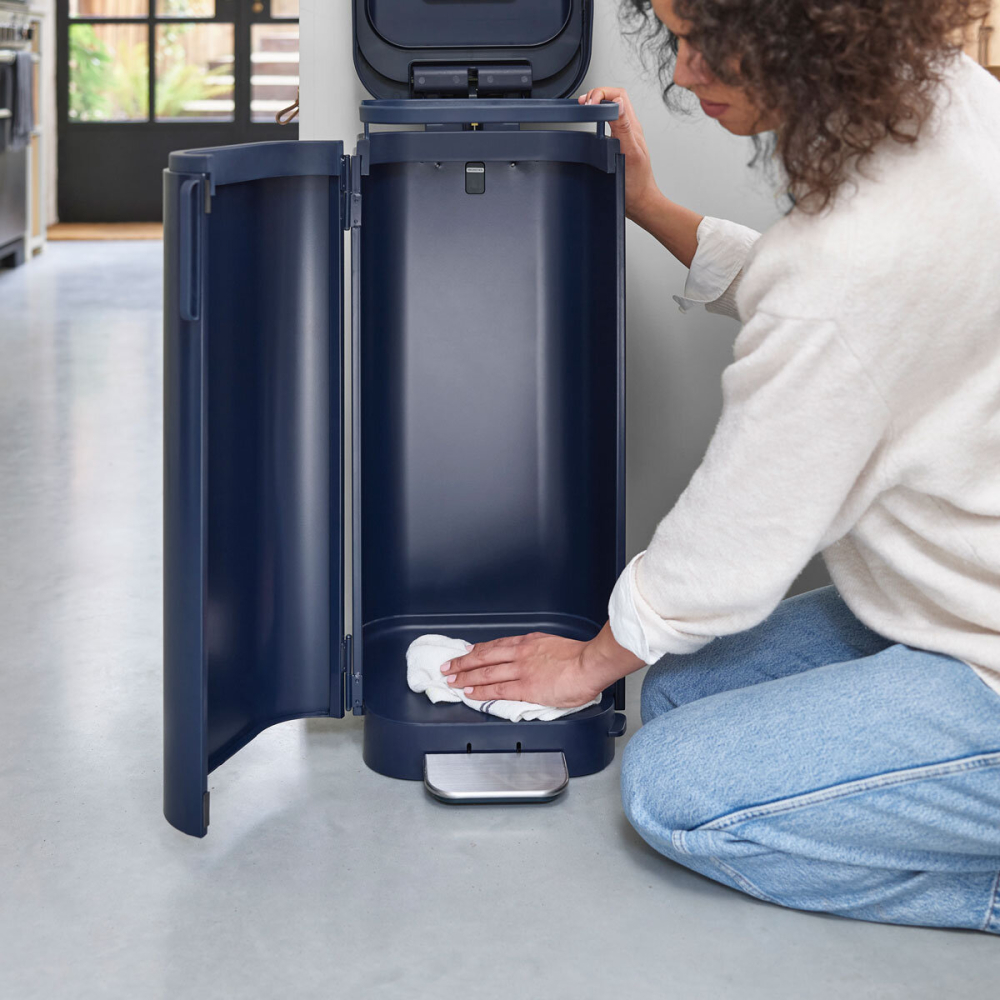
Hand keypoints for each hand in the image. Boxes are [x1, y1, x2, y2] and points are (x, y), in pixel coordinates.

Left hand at [441, 623, 643, 705]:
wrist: (590, 664)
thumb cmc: (580, 658)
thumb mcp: (555, 646)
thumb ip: (541, 652)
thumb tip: (537, 661)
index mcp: (529, 642)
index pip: (496, 645)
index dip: (478, 650)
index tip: (468, 651)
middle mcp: (520, 654)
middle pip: (484, 657)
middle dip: (463, 662)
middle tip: (448, 665)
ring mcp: (521, 670)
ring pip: (485, 673)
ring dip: (465, 676)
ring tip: (452, 680)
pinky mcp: (525, 688)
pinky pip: (497, 689)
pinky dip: (480, 691)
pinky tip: (469, 693)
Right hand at [579, 86, 659, 222]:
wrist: (640, 204)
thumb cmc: (637, 184)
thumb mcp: (630, 153)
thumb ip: (624, 127)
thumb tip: (618, 103)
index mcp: (632, 127)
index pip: (619, 95)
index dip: (602, 93)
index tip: (589, 102)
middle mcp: (628, 129)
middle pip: (613, 99)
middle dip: (596, 95)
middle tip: (582, 104)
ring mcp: (622, 137)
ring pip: (609, 111)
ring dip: (596, 106)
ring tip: (583, 109)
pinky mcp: (616, 147)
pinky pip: (606, 126)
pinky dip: (595, 120)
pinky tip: (588, 126)